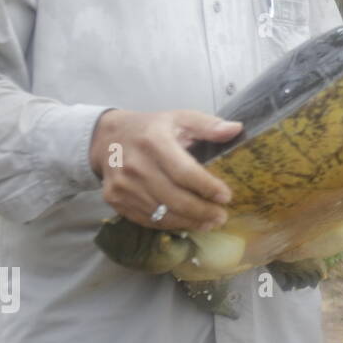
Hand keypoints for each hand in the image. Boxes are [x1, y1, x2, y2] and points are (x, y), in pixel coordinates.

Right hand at [89, 109, 240, 231]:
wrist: (106, 138)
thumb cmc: (150, 128)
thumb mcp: (179, 118)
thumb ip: (208, 125)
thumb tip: (236, 129)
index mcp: (153, 141)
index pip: (184, 171)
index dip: (207, 187)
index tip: (226, 196)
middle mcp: (135, 165)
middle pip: (174, 198)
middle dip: (202, 211)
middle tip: (222, 216)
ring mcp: (122, 185)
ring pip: (161, 213)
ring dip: (189, 221)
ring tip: (210, 222)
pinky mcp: (114, 199)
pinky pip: (147, 219)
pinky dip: (170, 224)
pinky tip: (187, 223)